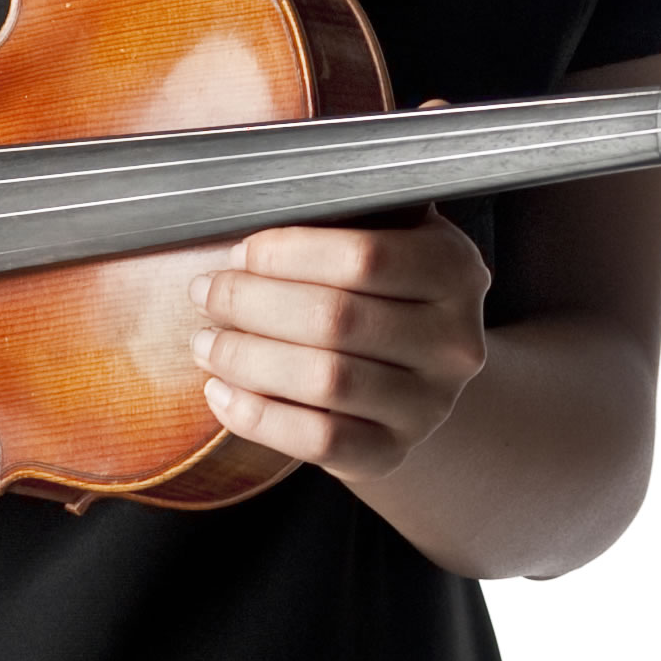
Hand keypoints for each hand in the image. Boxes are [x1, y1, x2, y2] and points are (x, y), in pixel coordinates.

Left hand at [187, 207, 491, 486]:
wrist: (412, 381)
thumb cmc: (379, 298)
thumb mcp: (384, 244)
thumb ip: (340, 223)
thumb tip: (250, 207)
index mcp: (454, 271)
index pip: (364, 257)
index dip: (287, 254)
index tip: (239, 253)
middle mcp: (453, 341)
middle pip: (336, 319)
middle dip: (252, 303)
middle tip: (206, 293)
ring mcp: (428, 405)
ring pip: (325, 380)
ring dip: (247, 358)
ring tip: (206, 342)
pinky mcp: (392, 453)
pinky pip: (318, 439)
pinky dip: (257, 416)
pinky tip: (221, 393)